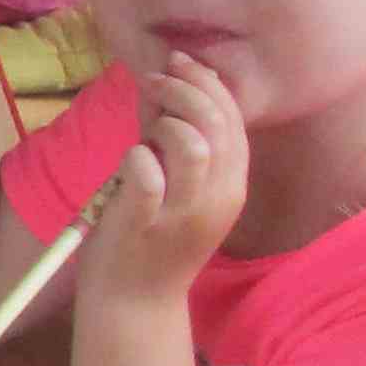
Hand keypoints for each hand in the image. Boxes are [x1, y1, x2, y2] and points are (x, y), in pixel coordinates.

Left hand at [85, 52, 248, 303]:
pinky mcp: (148, 224)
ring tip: (148, 130)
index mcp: (231, 187)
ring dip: (166, 122)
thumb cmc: (151, 238)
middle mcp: (217, 199)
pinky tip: (131, 161)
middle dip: (185, 88)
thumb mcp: (178, 187)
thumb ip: (172, 138)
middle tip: (155, 80)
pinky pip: (148, 174)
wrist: (135, 303)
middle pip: (217, 124)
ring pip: (192, 145)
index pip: (234, 121)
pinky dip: (137, 156)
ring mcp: (184, 214)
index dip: (208, 83)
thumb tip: (161, 85)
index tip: (179, 62)